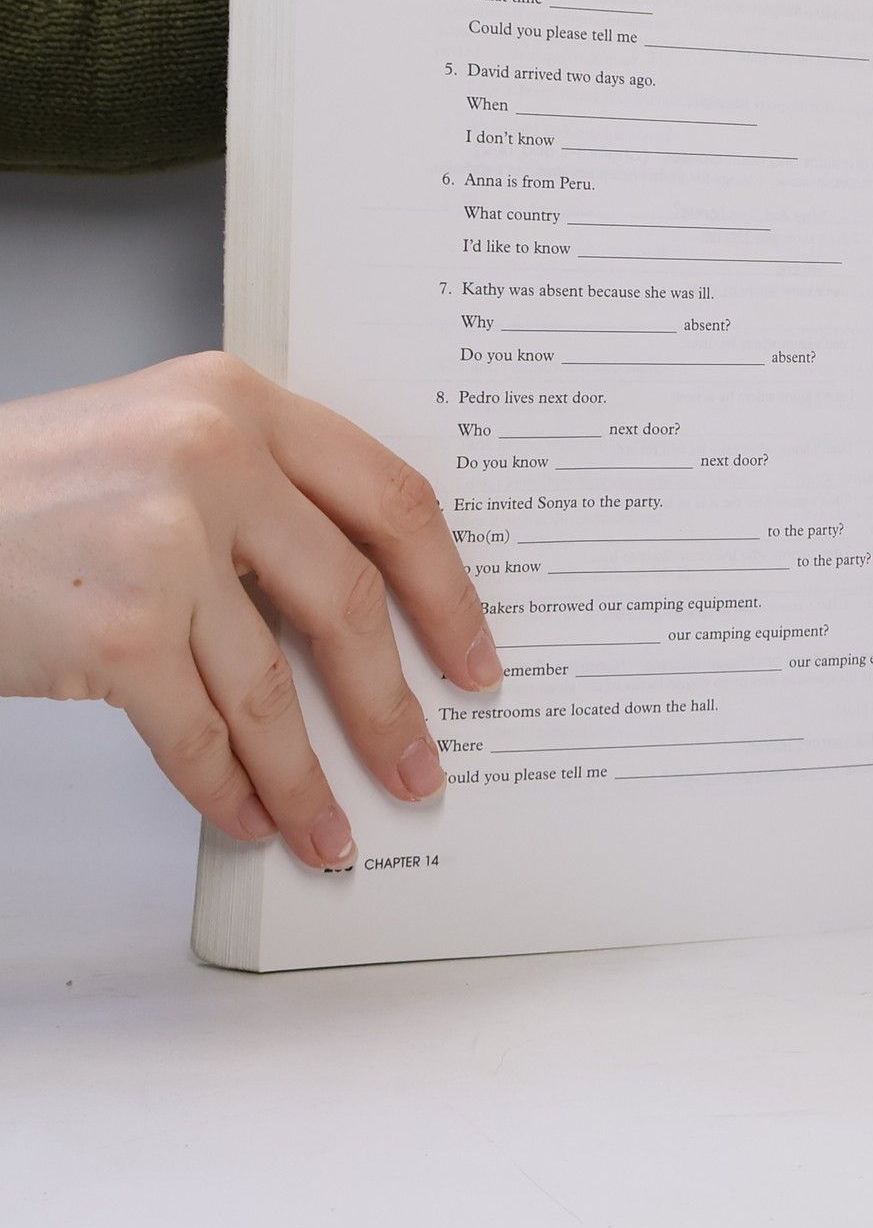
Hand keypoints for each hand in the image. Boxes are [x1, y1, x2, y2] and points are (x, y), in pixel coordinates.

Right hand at [0, 352, 499, 866]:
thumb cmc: (23, 491)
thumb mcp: (160, 444)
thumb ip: (263, 496)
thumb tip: (363, 609)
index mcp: (240, 402)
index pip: (391, 499)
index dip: (449, 590)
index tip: (474, 656)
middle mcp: (213, 458)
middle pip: (351, 598)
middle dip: (393, 702)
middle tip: (422, 763)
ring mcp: (164, 542)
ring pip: (275, 685)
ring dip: (310, 774)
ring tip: (336, 826)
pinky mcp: (117, 629)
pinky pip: (200, 732)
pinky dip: (230, 788)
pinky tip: (250, 817)